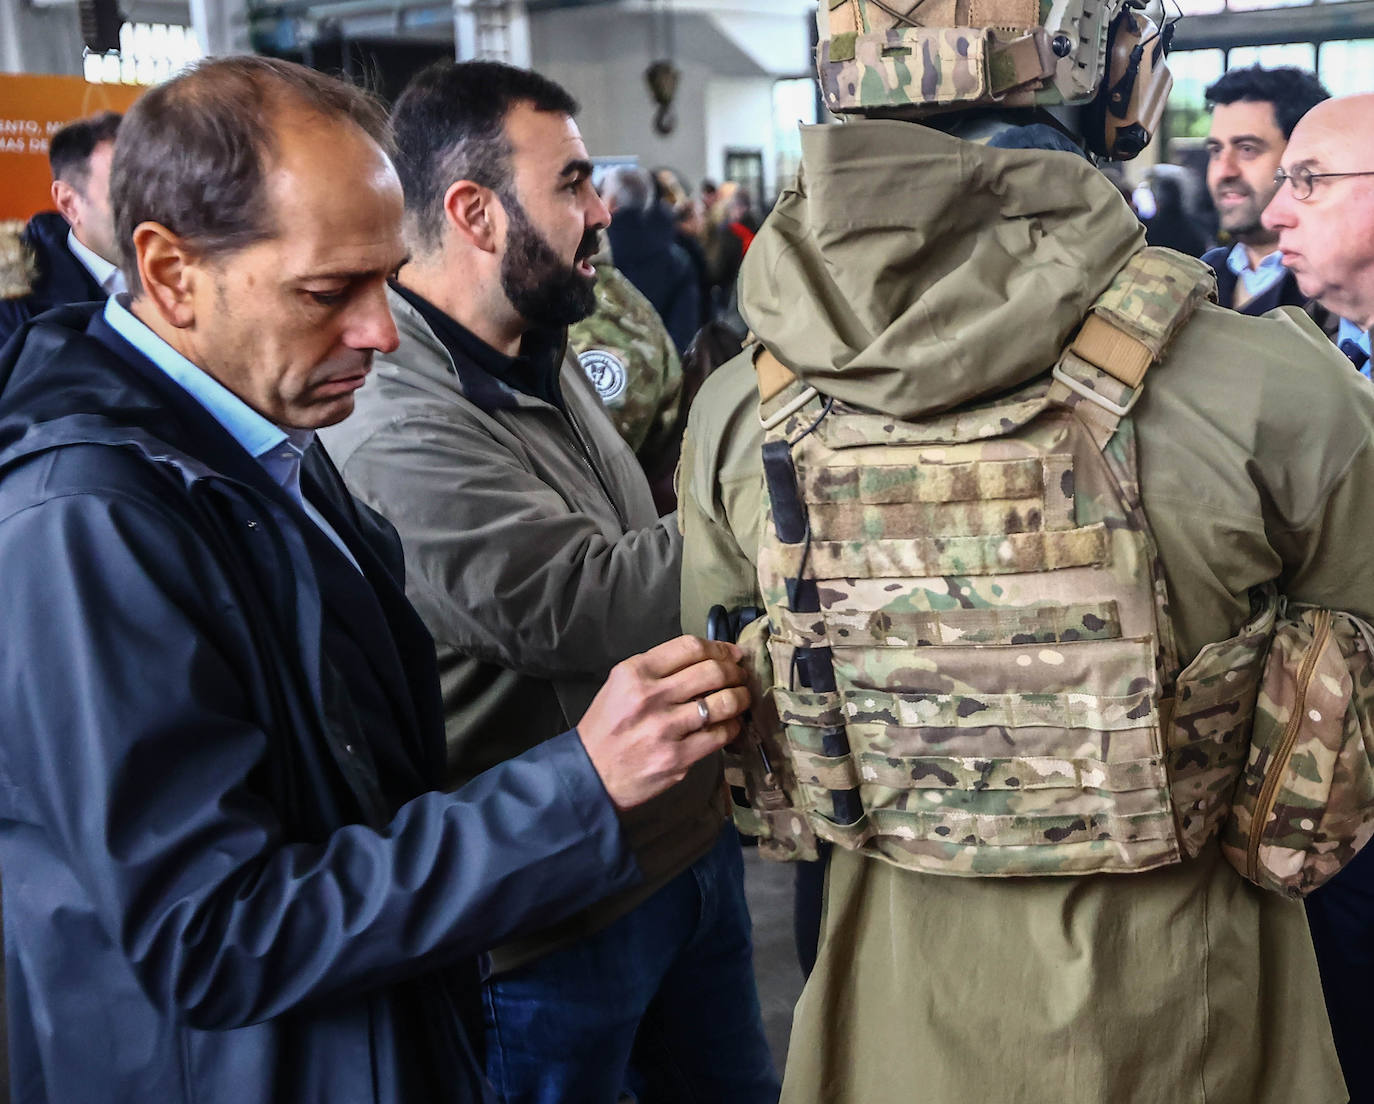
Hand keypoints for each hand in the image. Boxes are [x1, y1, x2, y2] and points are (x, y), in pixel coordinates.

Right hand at [578, 635, 750, 809]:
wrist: (589, 774)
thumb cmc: (607, 727)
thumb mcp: (620, 685)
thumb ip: (658, 670)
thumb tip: (708, 660)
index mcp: (634, 672)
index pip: (689, 647)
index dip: (719, 647)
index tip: (732, 654)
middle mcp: (650, 696)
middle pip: (713, 672)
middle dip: (735, 672)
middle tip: (740, 677)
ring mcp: (665, 729)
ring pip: (723, 702)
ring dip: (741, 697)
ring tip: (742, 698)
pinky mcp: (677, 758)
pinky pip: (720, 735)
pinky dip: (732, 726)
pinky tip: (729, 724)